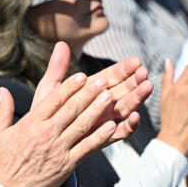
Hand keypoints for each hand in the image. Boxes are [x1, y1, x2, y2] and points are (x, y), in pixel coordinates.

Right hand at [0, 43, 148, 186]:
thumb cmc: (0, 162)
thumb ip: (3, 110)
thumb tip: (2, 90)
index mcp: (31, 123)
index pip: (54, 99)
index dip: (70, 86)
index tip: (82, 76)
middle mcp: (46, 133)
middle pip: (72, 108)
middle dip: (89, 93)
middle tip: (103, 81)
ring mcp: (58, 149)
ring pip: (82, 125)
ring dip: (97, 109)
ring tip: (109, 96)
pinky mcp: (67, 164)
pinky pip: (87, 147)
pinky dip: (100, 136)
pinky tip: (112, 126)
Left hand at [31, 43, 150, 142]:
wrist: (41, 143)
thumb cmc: (45, 114)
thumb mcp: (50, 90)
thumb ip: (57, 69)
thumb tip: (61, 43)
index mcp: (91, 90)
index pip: (112, 76)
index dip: (124, 69)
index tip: (136, 61)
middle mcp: (102, 104)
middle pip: (123, 90)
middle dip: (135, 81)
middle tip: (144, 72)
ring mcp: (105, 120)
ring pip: (126, 108)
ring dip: (137, 98)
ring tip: (146, 87)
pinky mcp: (105, 138)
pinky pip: (121, 132)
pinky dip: (130, 126)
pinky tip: (135, 117)